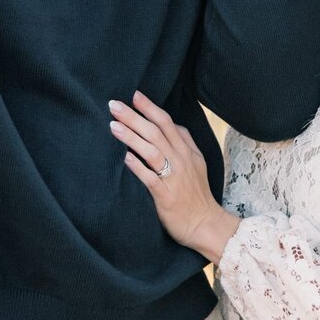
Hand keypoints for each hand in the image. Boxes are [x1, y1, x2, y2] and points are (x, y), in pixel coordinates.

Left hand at [109, 91, 241, 262]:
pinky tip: (124, 158)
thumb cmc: (197, 194)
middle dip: (134, 116)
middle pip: (155, 132)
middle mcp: (179, 160)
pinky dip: (136, 166)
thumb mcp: (197, 162)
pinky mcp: (165, 196)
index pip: (167, 122)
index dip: (150, 108)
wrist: (206, 224)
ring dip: (131, 137)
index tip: (134, 95)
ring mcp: (173, 177)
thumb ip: (185, 141)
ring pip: (151, 151)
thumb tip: (171, 124)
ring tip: (113, 126)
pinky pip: (149, 178)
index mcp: (186, 151)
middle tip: (114, 105)